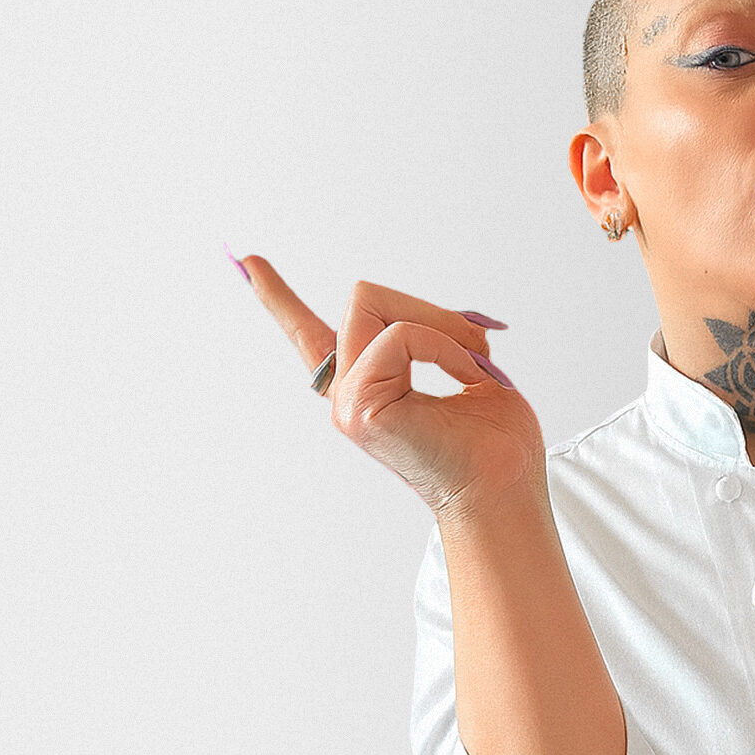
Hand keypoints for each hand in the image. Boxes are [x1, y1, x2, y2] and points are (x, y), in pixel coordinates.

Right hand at [234, 253, 545, 519]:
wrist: (507, 495)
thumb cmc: (500, 446)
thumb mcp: (471, 371)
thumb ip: (443, 341)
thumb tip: (462, 321)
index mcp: (371, 388)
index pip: (311, 336)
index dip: (278, 299)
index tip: (247, 260)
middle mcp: (349, 394)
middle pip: (362, 296)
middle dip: (430, 310)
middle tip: (478, 346)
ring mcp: (349, 402)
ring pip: (372, 303)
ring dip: (442, 326)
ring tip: (474, 371)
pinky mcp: (362, 409)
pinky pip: (401, 335)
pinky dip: (446, 348)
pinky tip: (467, 381)